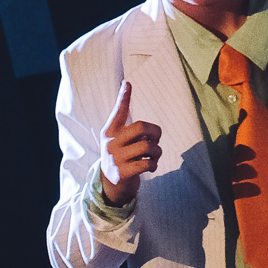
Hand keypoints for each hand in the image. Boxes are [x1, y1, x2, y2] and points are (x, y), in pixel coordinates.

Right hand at [98, 80, 161, 203]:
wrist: (111, 184)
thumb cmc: (121, 157)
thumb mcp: (119, 141)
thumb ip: (130, 131)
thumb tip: (148, 126)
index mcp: (110, 131)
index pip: (118, 112)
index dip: (124, 98)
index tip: (128, 83)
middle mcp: (111, 142)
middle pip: (140, 127)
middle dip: (155, 132)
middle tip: (155, 140)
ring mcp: (116, 158)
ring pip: (147, 147)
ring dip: (157, 151)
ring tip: (155, 155)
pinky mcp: (123, 172)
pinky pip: (147, 164)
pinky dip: (154, 165)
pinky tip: (151, 166)